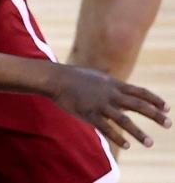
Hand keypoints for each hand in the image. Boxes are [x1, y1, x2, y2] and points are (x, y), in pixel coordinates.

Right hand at [50, 64, 170, 148]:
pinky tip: (127, 145)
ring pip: (124, 120)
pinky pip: (105, 128)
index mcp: (114, 84)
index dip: (155, 100)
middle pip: (138, 105)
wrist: (55, 79)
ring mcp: (100, 104)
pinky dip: (117, 137)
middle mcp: (110, 94)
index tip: (167, 108)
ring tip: (149, 142)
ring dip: (138, 132)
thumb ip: (107, 78)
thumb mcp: (95, 74)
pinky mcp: (88, 114)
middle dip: (155, 115)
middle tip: (169, 124)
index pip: (140, 92)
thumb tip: (111, 73)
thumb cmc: (74, 76)